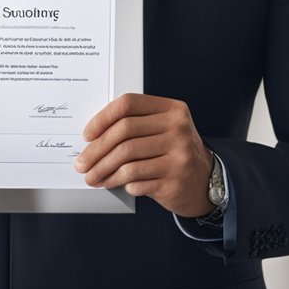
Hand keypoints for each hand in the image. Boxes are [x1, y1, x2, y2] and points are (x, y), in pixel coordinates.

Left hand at [75, 93, 213, 217]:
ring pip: (127, 160)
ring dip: (103, 171)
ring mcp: (179, 155)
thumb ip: (135, 124)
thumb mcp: (163, 129)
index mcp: (172, 109)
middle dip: (96, 151)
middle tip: (82, 163)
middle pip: (124, 133)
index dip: (102, 119)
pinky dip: (120, 183)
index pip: (128, 105)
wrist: (205, 181)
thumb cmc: (174, 152)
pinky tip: (114, 184)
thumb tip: (92, 138)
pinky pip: (137, 180)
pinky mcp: (175, 180)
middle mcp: (178, 128)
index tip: (87, 135)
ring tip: (93, 177)